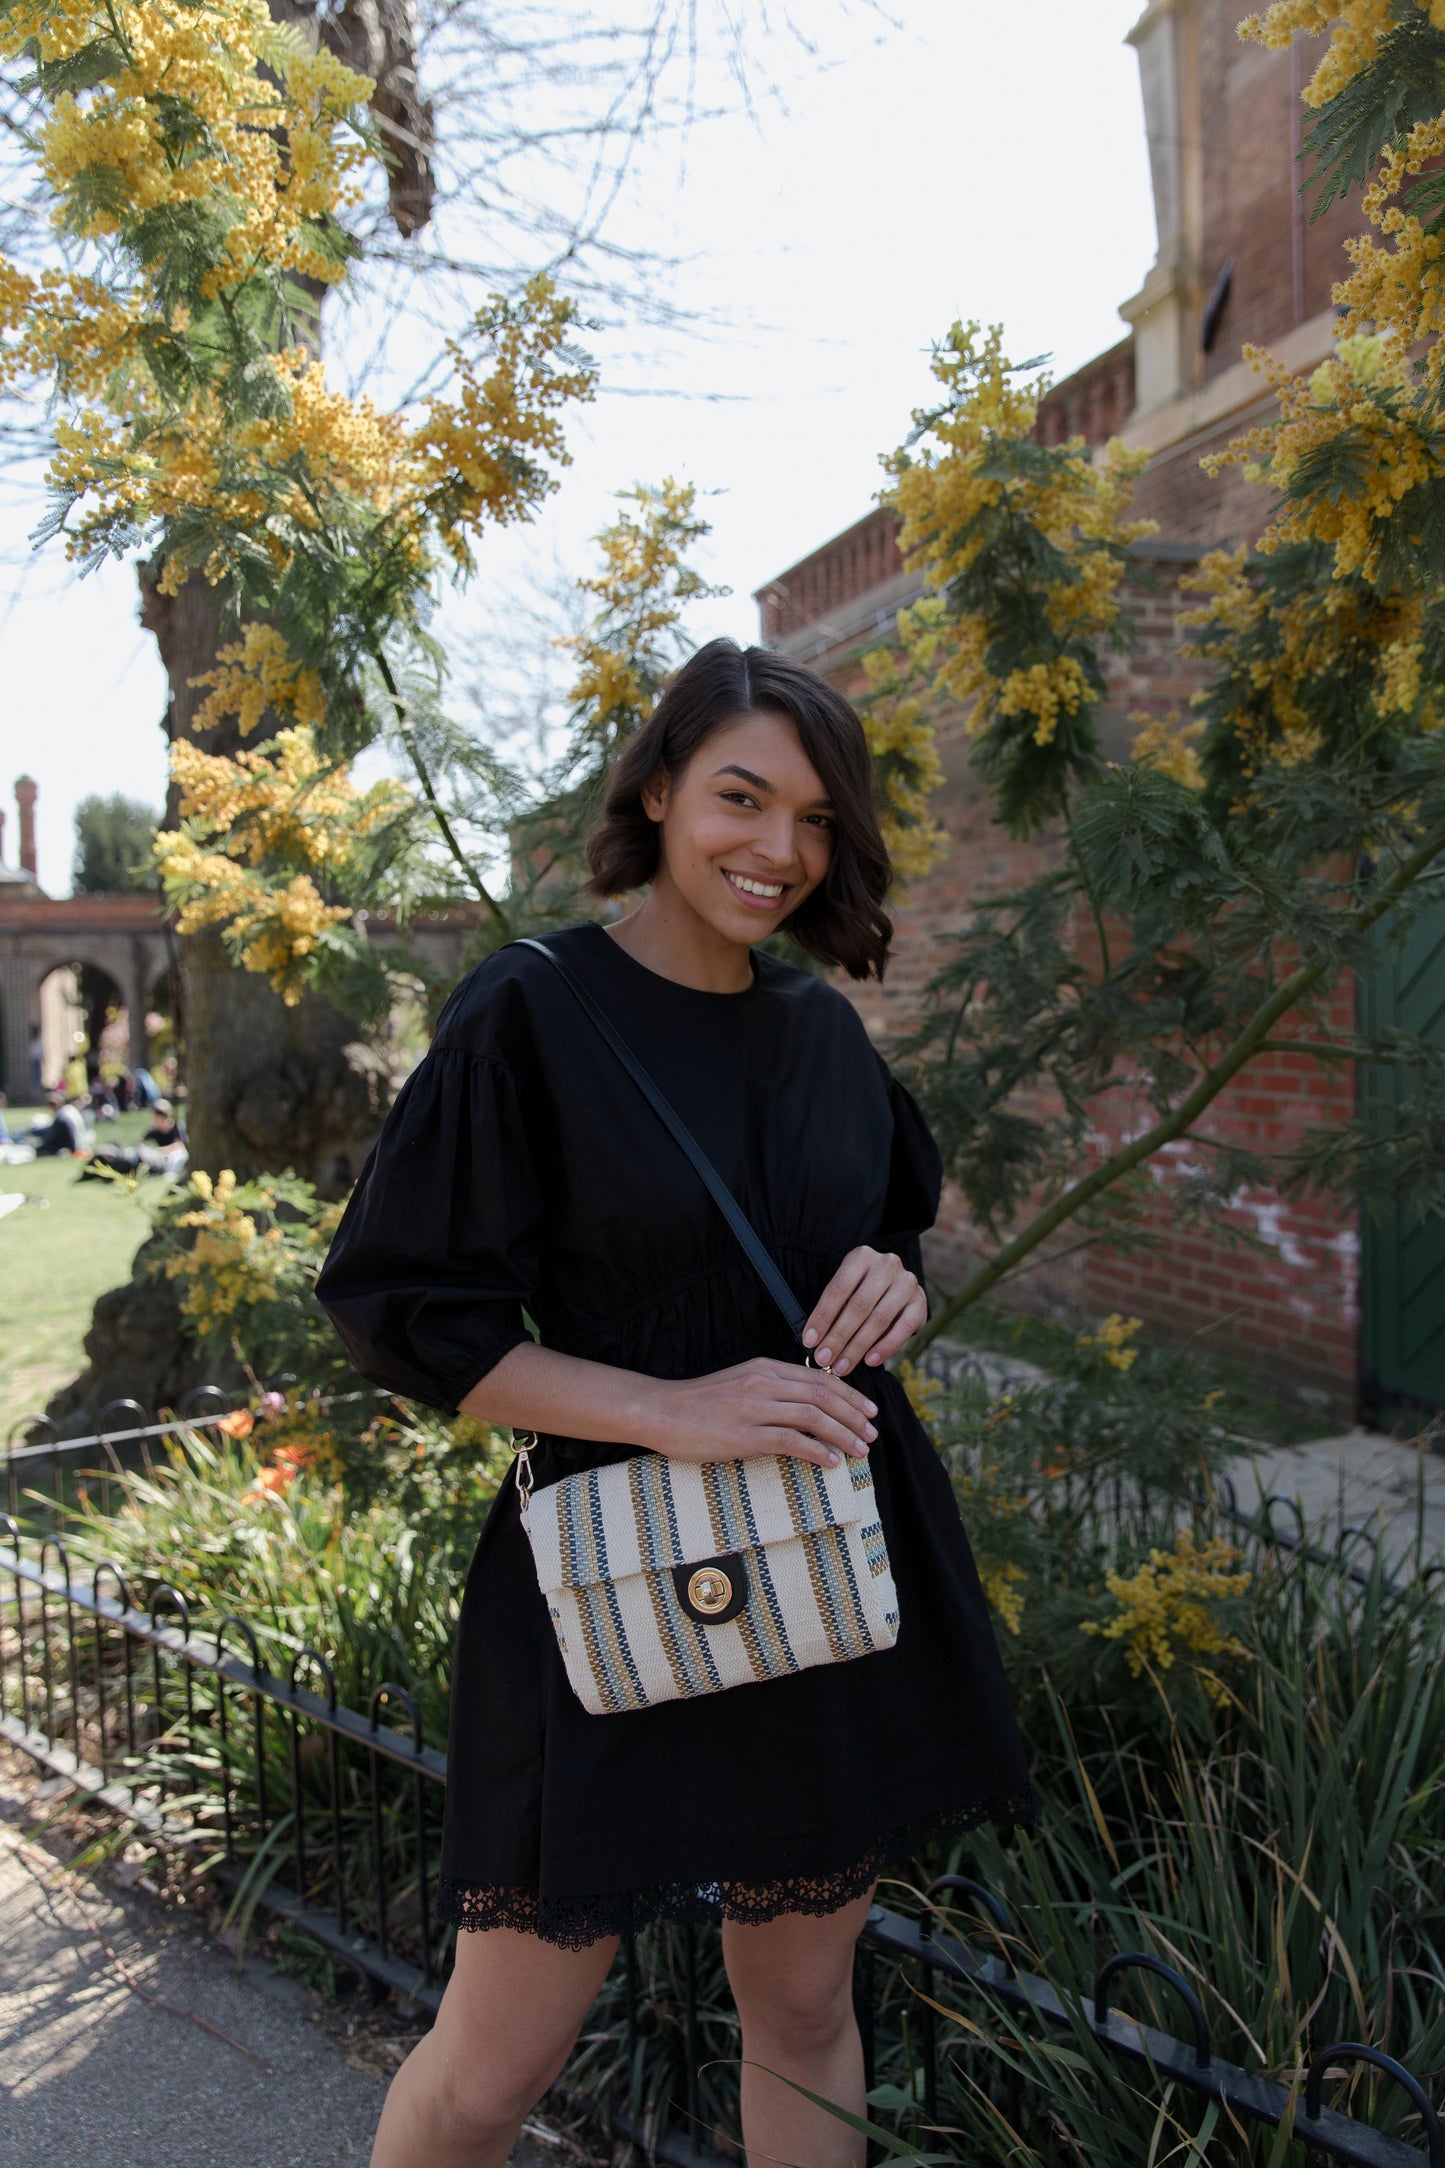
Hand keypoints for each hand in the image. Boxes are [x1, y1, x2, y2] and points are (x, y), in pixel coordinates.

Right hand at [638, 1356, 878, 1470]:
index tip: (868, 1411)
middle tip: (872, 1433)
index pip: (820, 1378)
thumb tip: (803, 1405)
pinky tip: (831, 1461)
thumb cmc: (698, 1403)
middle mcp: (764, 1383)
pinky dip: (817, 1450)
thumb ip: (770, 1389)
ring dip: (843, 1434)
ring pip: (814, 1416)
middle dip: (854, 1415)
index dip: (850, 1395)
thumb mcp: (739, 1384)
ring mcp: (755, 1408)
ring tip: (860, 1450)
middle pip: (824, 1395)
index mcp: (765, 1369)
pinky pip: (792, 1440)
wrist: (661, 1411)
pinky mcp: (746, 1433)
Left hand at [802, 1245, 925, 1375]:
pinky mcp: (921, 1300)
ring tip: (842, 1366)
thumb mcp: (845, 1292)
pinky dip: (886, 1346)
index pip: (838, 1288)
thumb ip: (833, 1312)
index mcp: (861, 1256)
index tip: (809, 1341)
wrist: (895, 1287)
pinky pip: (904, 1327)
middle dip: (839, 1336)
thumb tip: (815, 1343)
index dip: (822, 1316)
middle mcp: (886, 1264)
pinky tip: (870, 1361)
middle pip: (859, 1305)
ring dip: (858, 1347)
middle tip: (824, 1359)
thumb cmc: (861, 1292)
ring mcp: (906, 1281)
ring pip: (880, 1318)